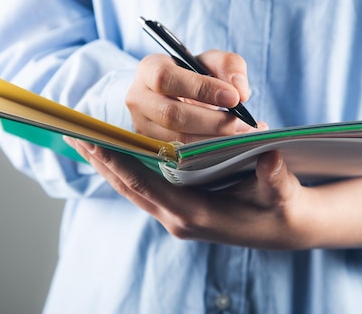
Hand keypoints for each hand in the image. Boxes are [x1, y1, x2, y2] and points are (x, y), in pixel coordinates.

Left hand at [65, 138, 361, 249]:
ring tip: (83, 139)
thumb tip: (269, 157)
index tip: (91, 140)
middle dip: (101, 160)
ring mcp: (177, 215)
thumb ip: (275, 179)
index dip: (118, 163)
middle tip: (73, 132)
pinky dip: (124, 170)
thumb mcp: (283, 195)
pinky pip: (143, 188)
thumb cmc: (283, 210)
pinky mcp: (180, 210)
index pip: (147, 185)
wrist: (288, 228)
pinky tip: (113, 153)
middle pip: (129, 186)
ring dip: (107, 165)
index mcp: (196, 214)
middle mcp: (179, 218)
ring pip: (132, 188)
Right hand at [126, 50, 260, 142]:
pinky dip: (209, 154)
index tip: (234, 97)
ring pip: (176, 141)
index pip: (166, 78)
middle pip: (171, 115)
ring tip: (241, 135)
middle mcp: (138, 99)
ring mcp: (141, 128)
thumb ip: (230, 66)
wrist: (177, 97)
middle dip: (212, 121)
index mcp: (148, 70)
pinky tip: (231, 147)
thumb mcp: (211, 62)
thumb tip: (241, 91)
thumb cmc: (194, 76)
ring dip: (214, 141)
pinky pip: (180, 157)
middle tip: (242, 122)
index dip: (201, 89)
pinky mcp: (151, 150)